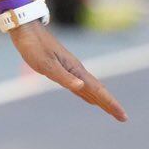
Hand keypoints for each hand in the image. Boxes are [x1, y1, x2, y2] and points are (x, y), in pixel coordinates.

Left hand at [9, 22, 126, 121]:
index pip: (98, 90)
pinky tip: (89, 99)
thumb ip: (63, 76)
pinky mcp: (62, 69)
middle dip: (110, 104)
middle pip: (98, 90)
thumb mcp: (46, 64)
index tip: (123, 116)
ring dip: (101, 100)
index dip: (110, 103)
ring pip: (90, 89)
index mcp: (75, 70)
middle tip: (123, 118)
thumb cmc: (34, 46)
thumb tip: (81, 87)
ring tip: (111, 111)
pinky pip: (80, 87)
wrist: (26, 30)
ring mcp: (70, 69)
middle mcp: (76, 70)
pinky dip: (87, 95)